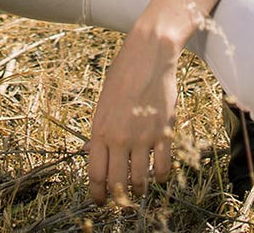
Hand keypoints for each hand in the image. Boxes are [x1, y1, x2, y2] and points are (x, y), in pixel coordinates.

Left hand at [87, 29, 178, 204]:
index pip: (96, 175)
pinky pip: (162, 168)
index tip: (100, 200)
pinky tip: (157, 173)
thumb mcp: (103, 102)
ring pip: (140, 181)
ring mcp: (143, 137)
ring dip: (139, 189)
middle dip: (118, 197)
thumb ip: (99, 132)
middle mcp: (120, 138)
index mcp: (100, 130)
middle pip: (117, 184)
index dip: (98, 194)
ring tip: (139, 188)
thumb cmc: (123, 75)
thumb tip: (89, 153)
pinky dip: (160, 177)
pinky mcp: (164, 133)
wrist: (149, 54)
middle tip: (121, 199)